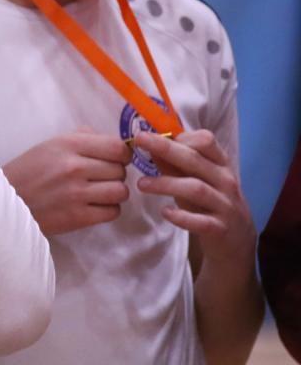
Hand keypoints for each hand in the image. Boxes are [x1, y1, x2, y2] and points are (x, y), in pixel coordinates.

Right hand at [3, 129, 132, 234]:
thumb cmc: (28, 171)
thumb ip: (81, 138)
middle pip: (120, 170)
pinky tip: (94, 205)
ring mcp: (77, 193)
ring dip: (113, 193)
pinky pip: (112, 212)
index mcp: (68, 145)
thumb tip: (113, 143)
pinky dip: (107, 209)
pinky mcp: (78, 217)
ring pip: (121, 191)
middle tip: (100, 178)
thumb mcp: (49, 145)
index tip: (115, 159)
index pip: (117, 147)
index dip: (121, 154)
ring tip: (99, 193)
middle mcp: (75, 167)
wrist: (5, 201)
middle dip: (114, 174)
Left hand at [134, 130, 255, 264]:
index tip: (154, 135)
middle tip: (140, 140)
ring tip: (141, 184)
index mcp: (219, 164)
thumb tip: (148, 143)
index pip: (206, 141)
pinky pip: (201, 222)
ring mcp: (225, 205)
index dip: (180, 136)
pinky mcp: (221, 229)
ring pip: (196, 189)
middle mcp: (225, 181)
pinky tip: (165, 212)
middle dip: (166, 148)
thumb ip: (174, 164)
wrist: (236, 241)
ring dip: (166, 184)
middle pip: (196, 160)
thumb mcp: (195, 179)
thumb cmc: (209, 203)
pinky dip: (182, 217)